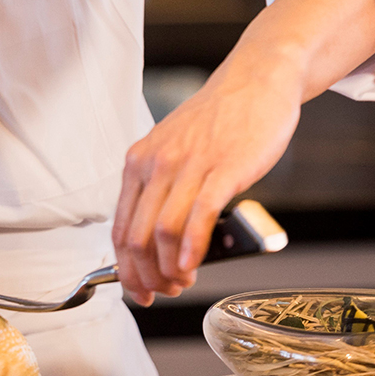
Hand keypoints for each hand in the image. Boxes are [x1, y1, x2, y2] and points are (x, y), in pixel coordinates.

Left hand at [112, 0, 374, 305]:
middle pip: (135, 236)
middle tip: (160, 293)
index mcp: (138, 162)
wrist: (255, 81)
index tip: (136, 289)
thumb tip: (159, 240)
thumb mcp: (172, 150)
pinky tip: (191, 266)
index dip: (125, 267)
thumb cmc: (217, 121)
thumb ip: (162, 189)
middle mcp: (155, 164)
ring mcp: (187, 167)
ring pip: (162, 232)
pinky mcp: (221, 170)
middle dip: (144, 275)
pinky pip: (197, 217)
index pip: (119, 228)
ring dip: (168, 269)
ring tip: (181, 283)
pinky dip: (190, 249)